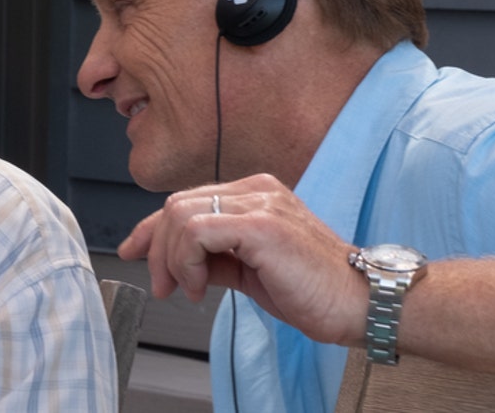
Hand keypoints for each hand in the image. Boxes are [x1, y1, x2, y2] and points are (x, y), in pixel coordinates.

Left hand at [117, 173, 367, 345]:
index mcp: (256, 194)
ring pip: (180, 215)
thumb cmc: (315, 291)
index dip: (151, 228)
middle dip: (157, 250)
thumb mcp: (251, 272)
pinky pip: (197, 232)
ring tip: (191, 289)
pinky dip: (187, 262)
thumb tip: (179, 264)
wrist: (361, 304)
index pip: (187, 202)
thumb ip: (215, 259)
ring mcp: (260, 202)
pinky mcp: (262, 224)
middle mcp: (257, 189)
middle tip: (165, 287)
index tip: (133, 252)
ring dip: (173, 260)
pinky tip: (201, 286)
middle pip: (176, 206)